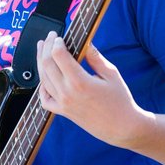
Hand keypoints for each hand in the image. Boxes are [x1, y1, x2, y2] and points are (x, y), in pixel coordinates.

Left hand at [36, 32, 147, 147]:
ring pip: (43, 79)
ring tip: (42, 50)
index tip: (59, 36)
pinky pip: (45, 99)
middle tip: (50, 37)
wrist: (123, 128)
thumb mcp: (111, 74)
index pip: (59, 55)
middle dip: (46, 47)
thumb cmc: (120, 100)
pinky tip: (45, 78)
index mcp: (80, 81)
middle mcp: (67, 93)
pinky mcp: (63, 112)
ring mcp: (63, 104)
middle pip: (47, 64)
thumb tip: (85, 42)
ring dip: (41, 61)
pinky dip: (41, 87)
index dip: (57, 42)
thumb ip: (95, 57)